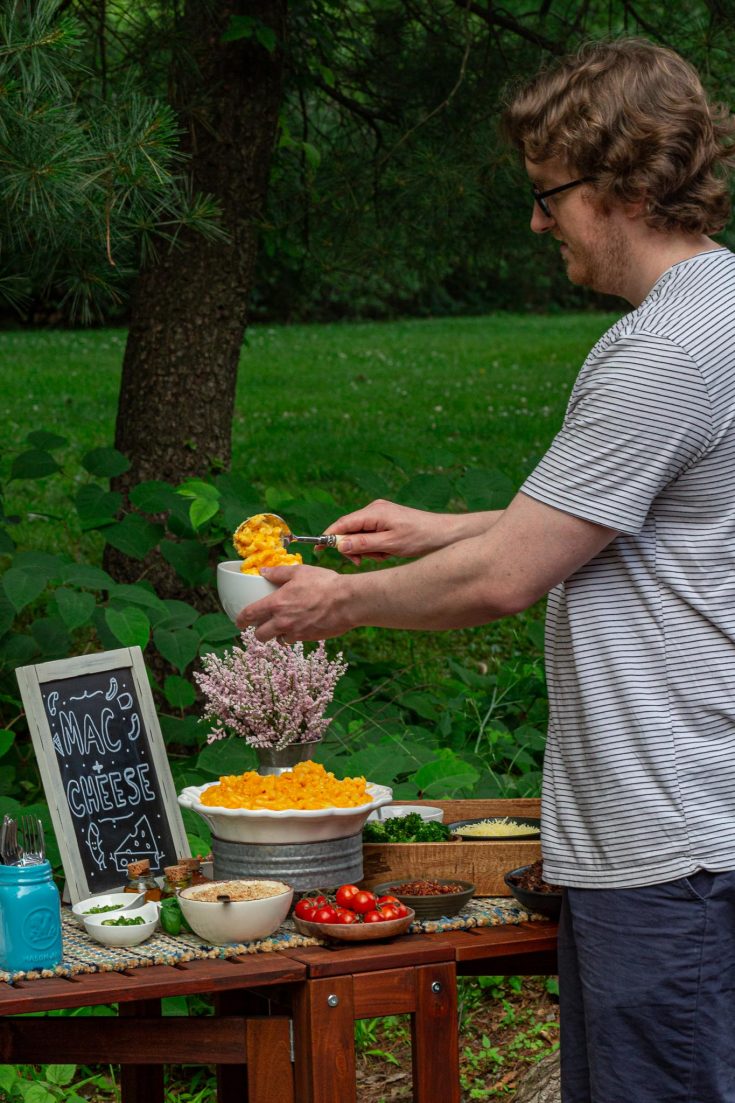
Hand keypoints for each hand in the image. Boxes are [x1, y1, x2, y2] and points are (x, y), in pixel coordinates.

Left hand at [235, 564, 353, 641]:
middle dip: (257, 632)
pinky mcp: (308, 639)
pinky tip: (299, 626)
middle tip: (261, 626)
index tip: (238, 622)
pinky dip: (292, 636)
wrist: (348, 601)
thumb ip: (278, 572)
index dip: (240, 620)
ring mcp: (296, 632)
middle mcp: (283, 621)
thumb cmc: (325, 583)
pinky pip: (294, 640)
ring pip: (277, 640)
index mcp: (277, 603)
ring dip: (276, 634)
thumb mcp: (300, 572)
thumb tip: (263, 571)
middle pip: (260, 635)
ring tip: (283, 625)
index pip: (250, 615)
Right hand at [326, 499, 451, 563]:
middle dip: (354, 548)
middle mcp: (374, 510)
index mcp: (374, 512)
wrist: (444, 533)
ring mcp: (380, 515)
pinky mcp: (386, 521)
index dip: (329, 537)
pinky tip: (388, 551)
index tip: (318, 550)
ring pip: (360, 535)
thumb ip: (363, 544)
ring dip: (367, 549)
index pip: (343, 524)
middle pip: (349, 530)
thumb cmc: (420, 537)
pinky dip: (375, 546)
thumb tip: (340, 544)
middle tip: (364, 561)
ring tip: (384, 555)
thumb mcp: (390, 545)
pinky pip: (371, 535)